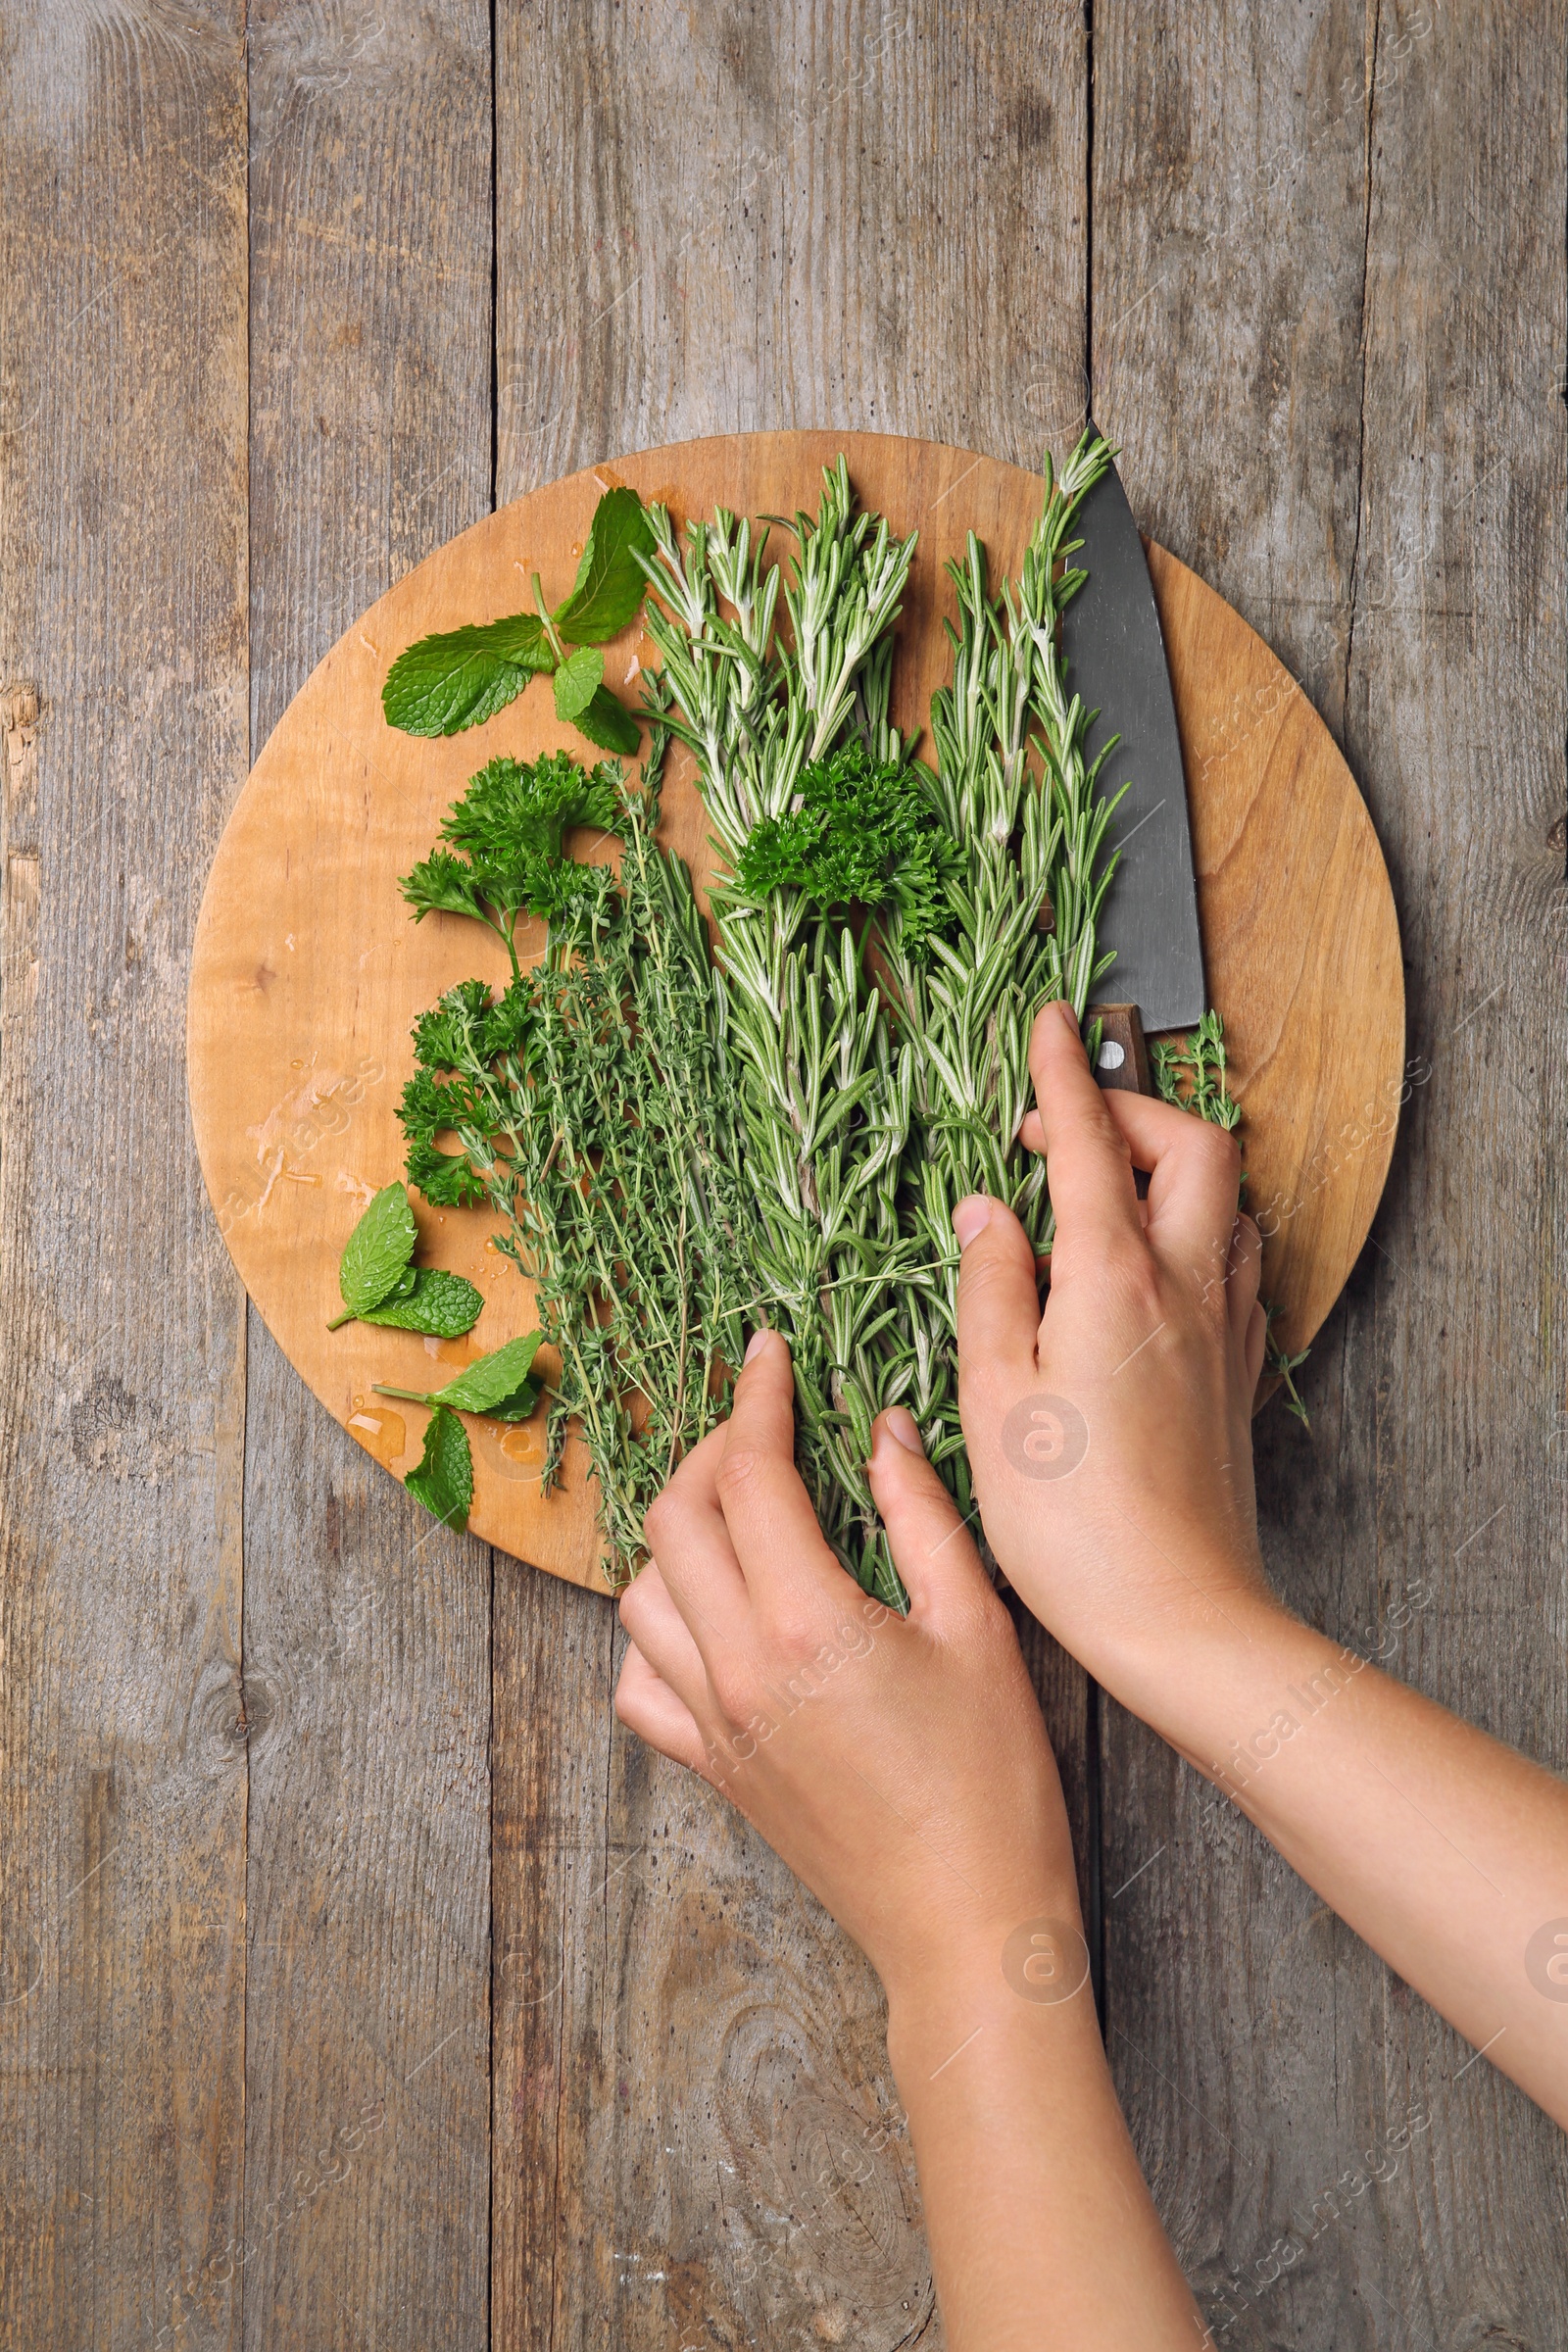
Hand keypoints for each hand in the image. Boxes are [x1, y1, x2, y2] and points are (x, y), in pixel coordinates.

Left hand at [614, 1329, 1078, 2013]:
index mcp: (805, 1621)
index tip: (771, 1356)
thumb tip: (881, 1430)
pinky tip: (709, 1615)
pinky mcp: (712, 1768)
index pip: (748, 1475)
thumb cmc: (994, 1783)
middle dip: (710, 1451)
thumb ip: (921, 1515)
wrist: (966, 1924)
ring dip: (677, 1536)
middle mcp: (735, 1667)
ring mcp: (713, 1722)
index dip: (757, 1399)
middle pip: (675, 1519)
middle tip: (763, 1427)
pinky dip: (655, 1632)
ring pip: (640, 1595)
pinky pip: (640, 1683)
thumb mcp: (977, 1629)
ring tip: (738, 1512)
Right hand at [954, 994, 1280, 1714]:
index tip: (1047, 1024)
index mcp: (1113, 1280)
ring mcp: (1224, 1330)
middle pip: (1190, 1148)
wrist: (1178, 1614)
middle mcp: (1185, 1288)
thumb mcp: (993, 1398)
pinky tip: (1155, 1268)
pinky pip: (1237, 1264)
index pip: (1088, 1143)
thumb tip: (985, 1211)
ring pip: (1226, 1202)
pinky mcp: (1237, 1376)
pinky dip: (1197, 1231)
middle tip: (1061, 1130)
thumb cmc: (1070, 1524)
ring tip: (1105, 1192)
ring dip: (1171, 1169)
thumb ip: (991, 1287)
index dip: (1061, 1076)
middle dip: (1131, 1112)